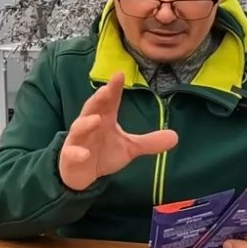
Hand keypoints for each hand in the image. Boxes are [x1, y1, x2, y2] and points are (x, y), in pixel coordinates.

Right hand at [59, 71, 178, 191]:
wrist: (81, 173)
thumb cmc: (104, 153)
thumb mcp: (130, 148)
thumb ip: (150, 141)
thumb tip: (176, 137)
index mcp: (105, 118)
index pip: (110, 101)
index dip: (114, 88)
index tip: (120, 74)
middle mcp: (89, 125)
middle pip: (93, 108)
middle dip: (99, 98)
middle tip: (107, 89)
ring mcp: (78, 140)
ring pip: (79, 128)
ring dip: (86, 123)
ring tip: (97, 120)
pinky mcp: (70, 157)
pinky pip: (72, 153)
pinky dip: (76, 153)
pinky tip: (84, 153)